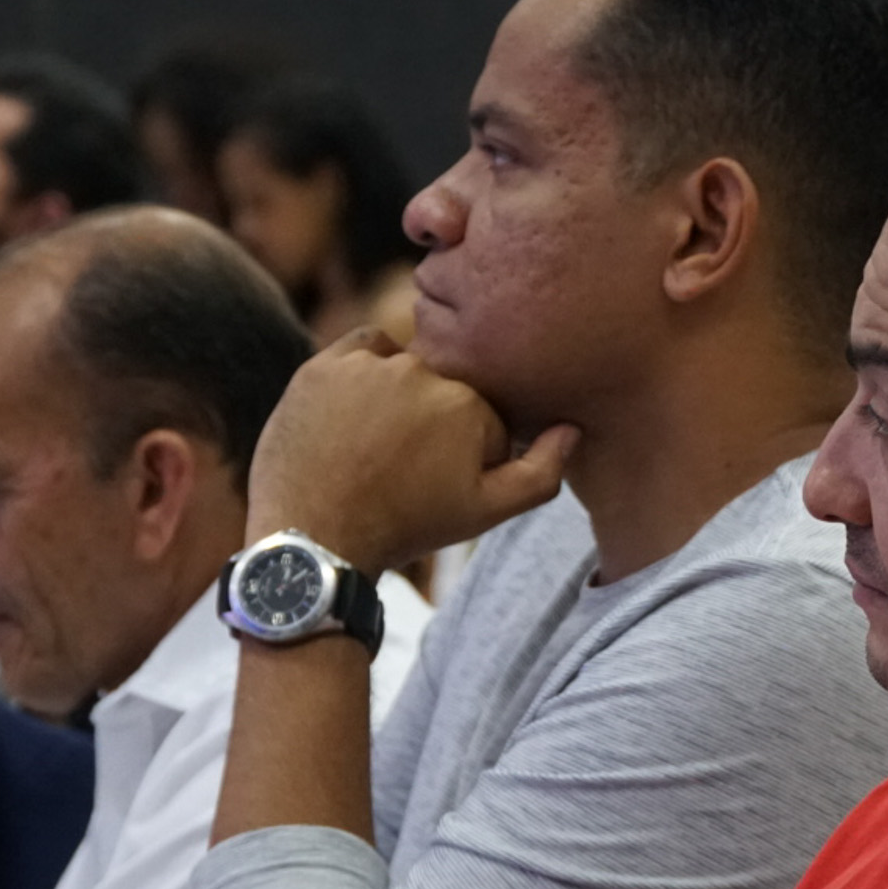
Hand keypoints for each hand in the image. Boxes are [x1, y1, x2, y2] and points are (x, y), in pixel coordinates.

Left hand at [246, 327, 580, 573]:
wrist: (315, 540)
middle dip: (435, 419)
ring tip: (377, 443)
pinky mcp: (326, 365)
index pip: (485, 408)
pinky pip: (363, 348)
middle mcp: (424, 373)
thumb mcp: (485, 513)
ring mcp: (370, 366)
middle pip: (446, 384)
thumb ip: (541, 472)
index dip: (470, 444)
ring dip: (401, 392)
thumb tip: (573, 429)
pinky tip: (356, 412)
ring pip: (407, 363)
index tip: (442, 476)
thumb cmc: (406, 528)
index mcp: (471, 404)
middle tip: (406, 465)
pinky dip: (365, 370)